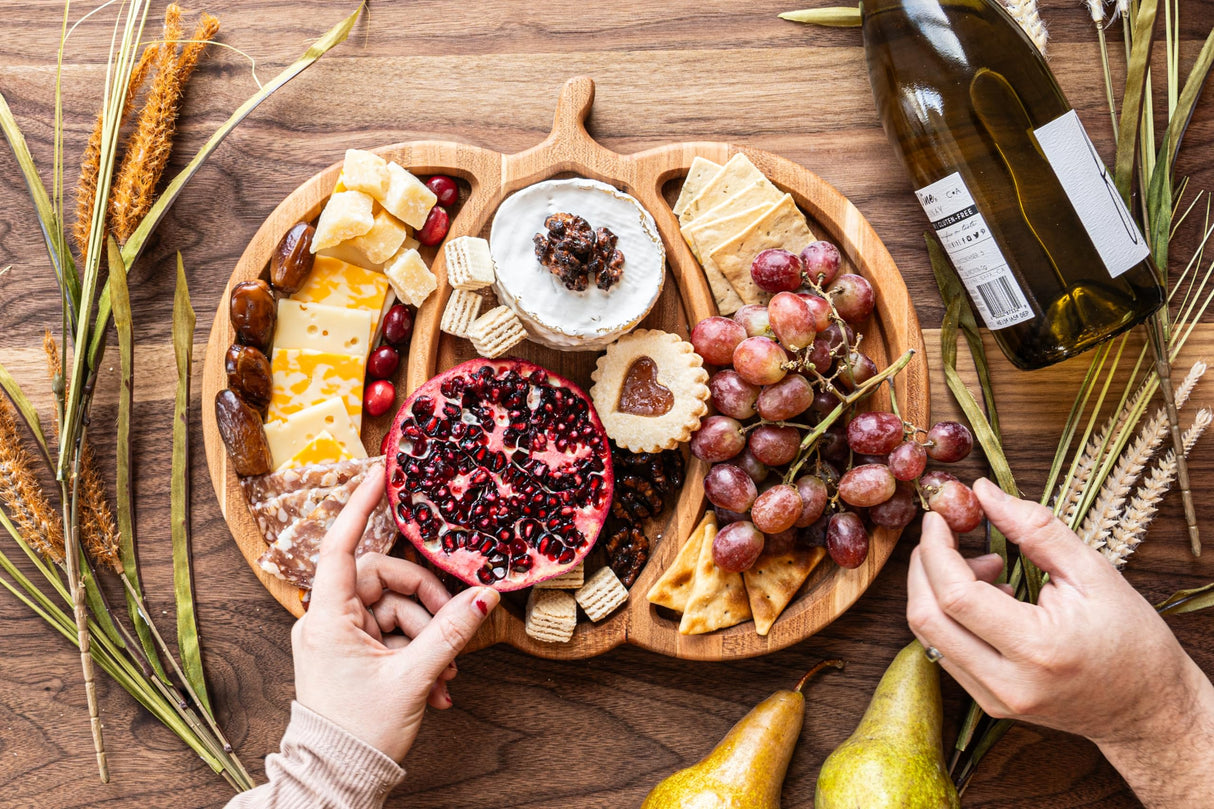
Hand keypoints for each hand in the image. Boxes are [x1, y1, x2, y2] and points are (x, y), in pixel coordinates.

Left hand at [291, 467, 499, 761]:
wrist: (336, 782)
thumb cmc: (357, 734)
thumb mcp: (413, 680)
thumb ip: (451, 633)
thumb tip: (485, 597)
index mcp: (328, 618)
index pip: (342, 545)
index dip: (362, 504)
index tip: (381, 471)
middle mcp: (329, 620)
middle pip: (387, 582)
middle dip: (426, 607)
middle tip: (454, 636)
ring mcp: (341, 637)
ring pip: (397, 611)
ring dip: (429, 640)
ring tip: (446, 677)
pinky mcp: (354, 654)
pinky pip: (394, 636)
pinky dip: (420, 654)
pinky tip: (439, 684)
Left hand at [906, 478, 1209, 745]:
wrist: (1150, 709)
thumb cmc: (1133, 640)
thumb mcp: (1093, 573)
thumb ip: (1036, 528)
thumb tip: (983, 492)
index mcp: (1037, 649)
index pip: (956, 595)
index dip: (936, 549)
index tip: (938, 516)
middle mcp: (1007, 683)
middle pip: (926, 619)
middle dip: (924, 566)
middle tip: (946, 534)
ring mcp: (994, 699)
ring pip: (928, 638)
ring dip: (936, 590)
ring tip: (986, 566)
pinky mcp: (989, 703)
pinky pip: (945, 652)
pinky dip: (950, 615)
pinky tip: (989, 596)